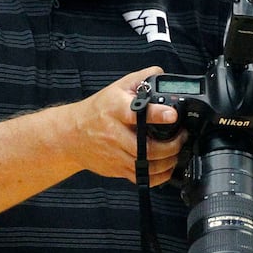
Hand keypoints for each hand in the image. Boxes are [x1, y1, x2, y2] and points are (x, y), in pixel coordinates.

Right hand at [68, 66, 184, 184]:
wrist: (71, 134)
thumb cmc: (97, 110)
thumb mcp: (117, 87)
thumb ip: (141, 79)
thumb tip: (161, 74)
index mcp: (115, 109)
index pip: (136, 112)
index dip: (156, 114)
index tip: (172, 114)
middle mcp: (114, 133)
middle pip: (146, 146)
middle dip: (171, 145)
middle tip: (182, 137)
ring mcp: (115, 154)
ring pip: (147, 165)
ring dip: (168, 161)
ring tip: (177, 152)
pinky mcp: (117, 168)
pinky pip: (142, 177)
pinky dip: (159, 176)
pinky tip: (167, 168)